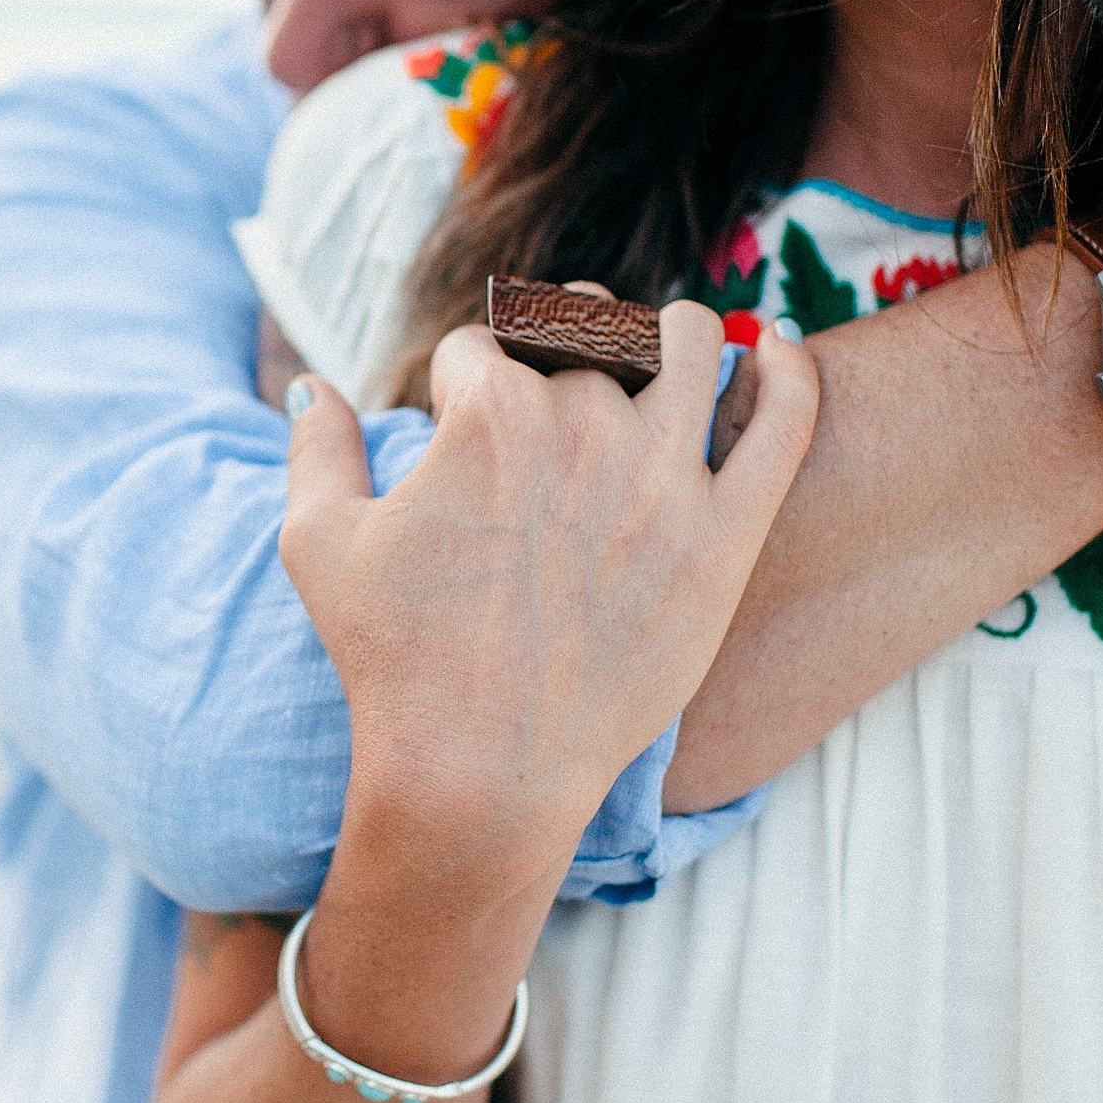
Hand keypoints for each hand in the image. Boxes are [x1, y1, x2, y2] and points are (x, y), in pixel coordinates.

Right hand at [280, 305, 817, 909]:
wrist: (480, 771)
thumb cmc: (394, 663)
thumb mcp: (320, 545)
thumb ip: (316, 447)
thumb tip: (313, 386)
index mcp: (490, 409)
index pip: (478, 347)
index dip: (457, 386)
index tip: (455, 433)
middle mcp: (586, 422)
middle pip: (581, 331)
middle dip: (555, 351)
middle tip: (544, 408)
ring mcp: (667, 477)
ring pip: (691, 343)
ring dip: (666, 334)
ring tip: (656, 357)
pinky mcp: (727, 536)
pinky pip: (786, 421)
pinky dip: (789, 374)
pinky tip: (779, 355)